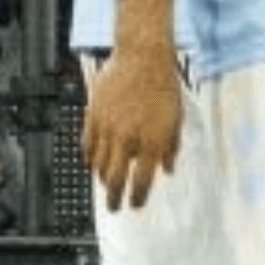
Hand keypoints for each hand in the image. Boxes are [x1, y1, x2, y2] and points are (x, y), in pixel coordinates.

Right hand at [81, 46, 182, 210]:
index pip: (142, 181)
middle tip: (115, 207)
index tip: (136, 205)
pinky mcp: (93, 117)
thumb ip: (171, 148)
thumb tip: (167, 170)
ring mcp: (108, 129)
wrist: (143, 57)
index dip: (137, 198)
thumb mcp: (177, 119)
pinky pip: (87, 147)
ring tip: (107, 185)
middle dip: (114, 198)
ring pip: (99, 166)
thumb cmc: (164, 86)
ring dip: (103, 180)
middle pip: (116, 180)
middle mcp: (128, 139)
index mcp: (152, 141)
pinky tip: (94, 164)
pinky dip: (90, 160)